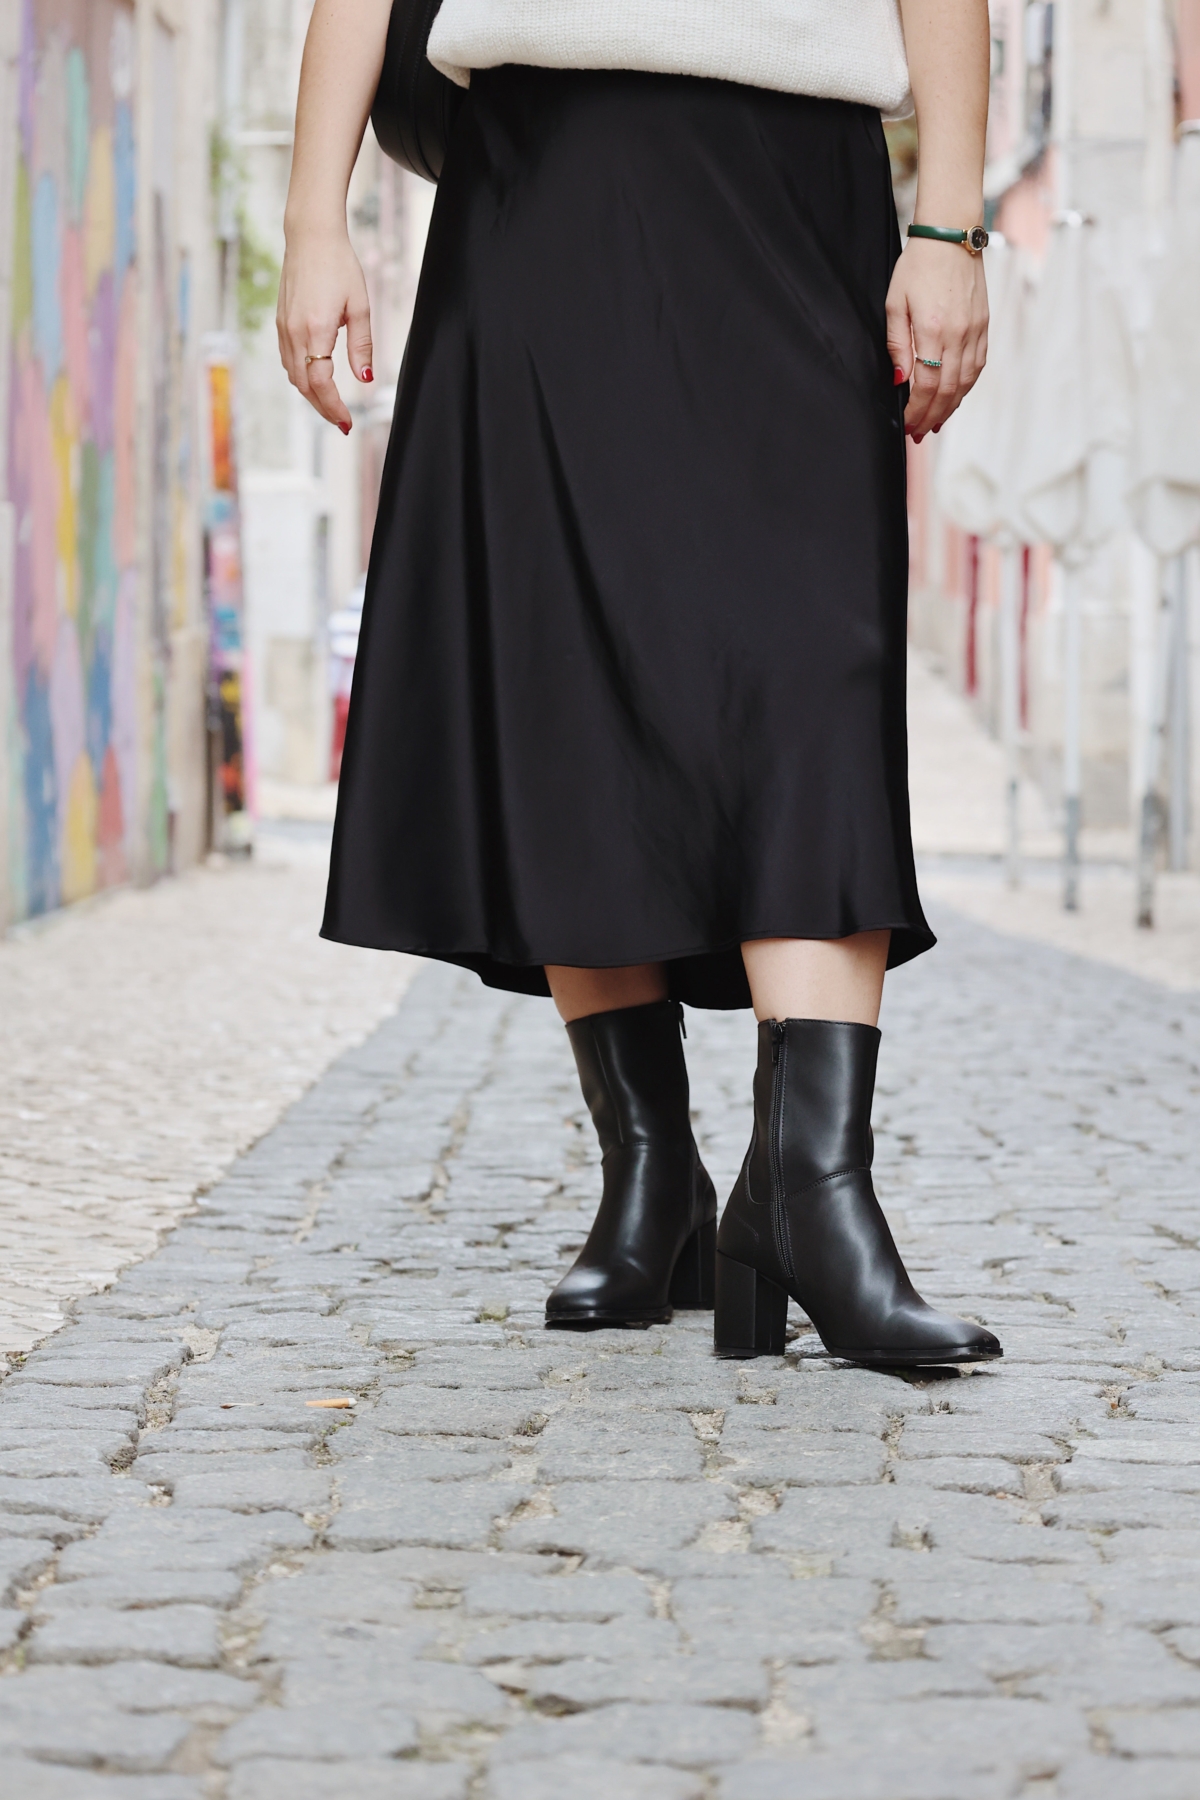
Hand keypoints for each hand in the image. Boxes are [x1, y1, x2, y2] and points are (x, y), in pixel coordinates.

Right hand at [276, 226, 373, 432]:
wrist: (310, 237)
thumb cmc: (339, 265)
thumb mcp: (360, 306)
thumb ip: (362, 345)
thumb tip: (364, 379)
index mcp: (316, 329)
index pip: (321, 382)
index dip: (333, 407)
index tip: (347, 422)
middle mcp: (294, 331)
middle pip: (305, 386)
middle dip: (323, 408)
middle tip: (342, 422)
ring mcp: (284, 327)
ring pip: (294, 376)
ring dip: (311, 395)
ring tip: (331, 407)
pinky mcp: (281, 322)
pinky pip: (288, 360)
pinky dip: (302, 377)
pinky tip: (316, 381)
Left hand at [885, 237, 988, 441]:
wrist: (951, 236)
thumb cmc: (917, 266)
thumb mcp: (895, 303)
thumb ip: (897, 344)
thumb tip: (900, 379)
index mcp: (932, 329)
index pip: (926, 384)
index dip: (917, 410)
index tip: (907, 422)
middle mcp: (958, 333)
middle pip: (947, 390)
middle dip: (932, 416)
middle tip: (919, 432)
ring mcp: (975, 330)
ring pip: (965, 382)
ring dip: (950, 407)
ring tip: (935, 423)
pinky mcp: (984, 325)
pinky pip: (977, 366)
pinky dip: (965, 387)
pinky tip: (954, 398)